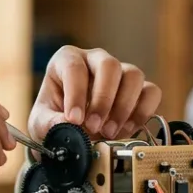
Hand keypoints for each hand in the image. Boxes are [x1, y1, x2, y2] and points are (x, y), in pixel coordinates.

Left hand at [29, 46, 161, 139]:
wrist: (70, 129)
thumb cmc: (53, 117)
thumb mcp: (40, 122)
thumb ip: (50, 123)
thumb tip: (68, 124)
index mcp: (67, 60)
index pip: (75, 68)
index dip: (76, 94)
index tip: (74, 119)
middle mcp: (96, 60)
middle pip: (109, 65)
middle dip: (103, 99)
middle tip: (93, 127)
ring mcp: (120, 72)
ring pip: (133, 75)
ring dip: (124, 106)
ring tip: (110, 132)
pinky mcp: (138, 89)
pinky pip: (151, 92)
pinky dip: (142, 112)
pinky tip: (127, 129)